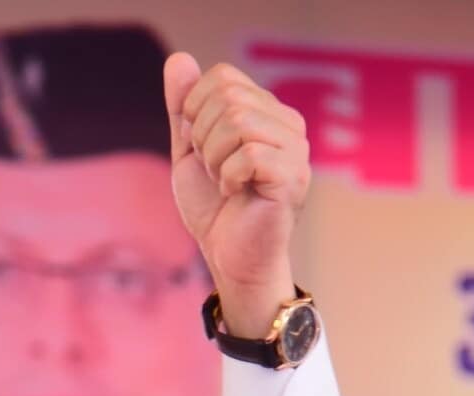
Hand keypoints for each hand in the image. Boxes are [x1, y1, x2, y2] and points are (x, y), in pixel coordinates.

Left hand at [164, 52, 310, 337]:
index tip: (201, 149)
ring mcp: (295, 149)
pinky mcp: (292, 177)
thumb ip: (183, 108)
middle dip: (202, 139)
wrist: (228, 257)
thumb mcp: (189, 152)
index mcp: (265, 112)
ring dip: (214, 160)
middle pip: (227, 98)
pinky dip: (228, 177)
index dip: (194, 113)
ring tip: (225, 183)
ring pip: (238, 123)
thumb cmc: (214, 208)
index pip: (221, 79)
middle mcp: (287, 124)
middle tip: (213, 171)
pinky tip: (236, 194)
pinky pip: (249, 154)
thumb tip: (178, 59)